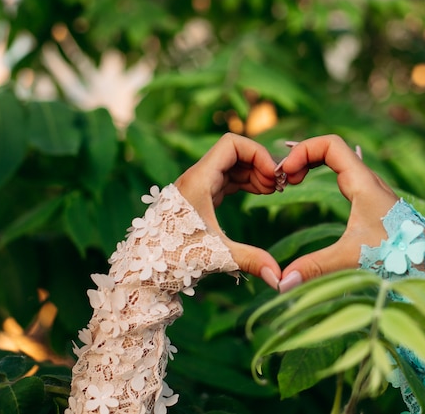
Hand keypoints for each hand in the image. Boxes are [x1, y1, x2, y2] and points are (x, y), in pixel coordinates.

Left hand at [174, 132, 280, 288]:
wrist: (145, 270)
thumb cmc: (174, 260)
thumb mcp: (217, 255)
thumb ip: (251, 260)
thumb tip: (280, 279)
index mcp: (199, 180)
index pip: (232, 144)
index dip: (258, 154)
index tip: (274, 177)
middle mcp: (197, 178)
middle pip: (236, 152)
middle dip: (260, 164)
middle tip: (280, 186)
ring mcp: (199, 187)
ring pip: (232, 166)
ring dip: (255, 173)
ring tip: (273, 191)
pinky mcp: (200, 198)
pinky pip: (227, 180)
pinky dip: (246, 183)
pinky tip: (260, 194)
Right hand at [277, 135, 398, 292]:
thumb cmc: (400, 255)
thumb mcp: (353, 258)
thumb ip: (316, 267)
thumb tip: (282, 282)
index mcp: (363, 183)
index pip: (330, 144)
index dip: (303, 151)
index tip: (285, 175)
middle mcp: (367, 181)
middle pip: (330, 150)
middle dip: (303, 157)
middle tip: (282, 179)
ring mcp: (370, 190)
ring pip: (337, 162)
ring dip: (311, 165)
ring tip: (290, 184)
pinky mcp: (371, 203)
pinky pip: (341, 176)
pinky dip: (321, 176)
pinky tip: (309, 192)